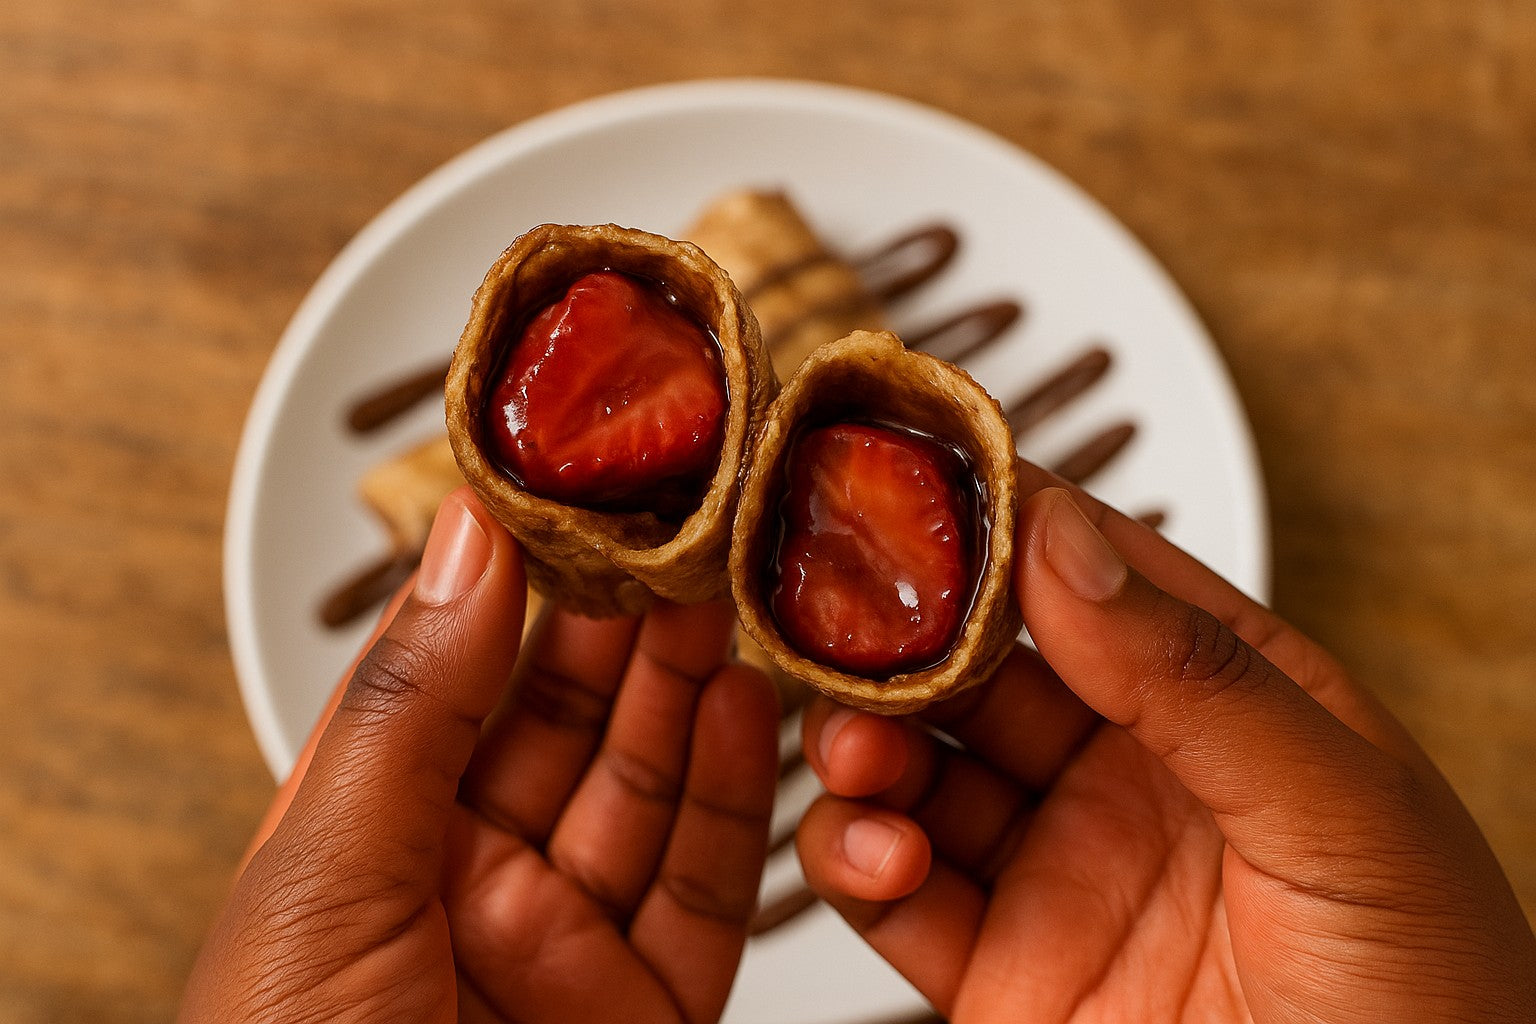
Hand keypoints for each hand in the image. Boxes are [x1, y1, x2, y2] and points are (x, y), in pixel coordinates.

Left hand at [181, 488, 780, 1023]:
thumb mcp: (323, 884)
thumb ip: (411, 709)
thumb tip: (466, 540)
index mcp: (358, 851)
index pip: (449, 677)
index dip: (514, 576)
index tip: (577, 486)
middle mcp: (464, 892)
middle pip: (564, 722)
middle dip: (625, 618)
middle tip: (682, 521)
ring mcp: (563, 954)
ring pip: (648, 791)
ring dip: (694, 685)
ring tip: (732, 586)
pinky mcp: (650, 1011)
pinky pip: (711, 887)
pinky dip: (740, 796)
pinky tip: (756, 708)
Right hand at [798, 466, 1535, 1022]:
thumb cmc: (1429, 1009)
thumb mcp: (1344, 819)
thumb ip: (1198, 677)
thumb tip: (1064, 545)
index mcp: (1232, 707)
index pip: (1104, 581)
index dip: (1011, 526)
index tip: (921, 479)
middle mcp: (1133, 777)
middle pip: (987, 669)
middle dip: (909, 637)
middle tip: (844, 609)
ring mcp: (1062, 872)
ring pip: (924, 771)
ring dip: (867, 743)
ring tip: (858, 744)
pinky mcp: (1003, 972)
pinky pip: (898, 894)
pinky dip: (855, 860)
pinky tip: (877, 851)